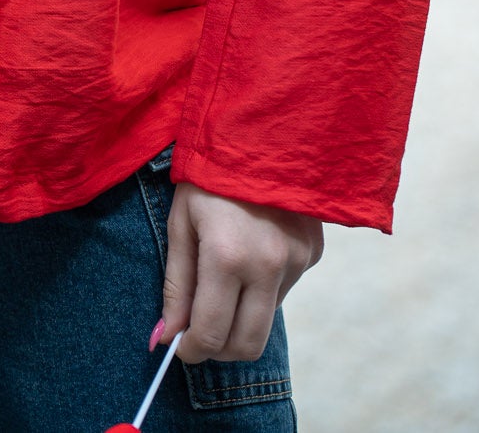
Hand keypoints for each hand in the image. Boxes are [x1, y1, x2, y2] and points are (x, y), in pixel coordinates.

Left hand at [156, 182, 322, 362]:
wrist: (261, 129)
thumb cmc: (209, 175)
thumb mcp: (181, 224)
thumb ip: (175, 287)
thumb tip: (164, 340)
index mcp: (228, 255)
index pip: (211, 334)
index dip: (190, 349)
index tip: (178, 346)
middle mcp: (269, 265)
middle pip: (247, 345)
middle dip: (219, 349)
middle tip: (199, 331)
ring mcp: (297, 261)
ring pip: (267, 320)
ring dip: (241, 317)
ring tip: (223, 277)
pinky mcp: (314, 254)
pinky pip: (284, 291)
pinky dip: (262, 289)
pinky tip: (251, 252)